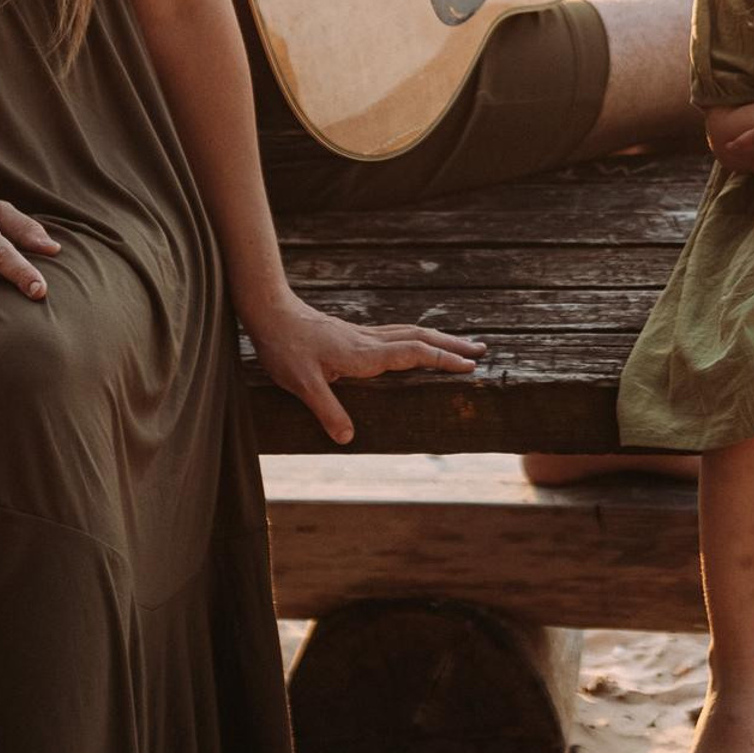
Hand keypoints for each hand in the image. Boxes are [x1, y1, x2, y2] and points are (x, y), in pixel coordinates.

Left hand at [243, 293, 485, 443]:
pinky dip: (418, 338)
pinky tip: (417, 344)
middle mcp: (370, 342)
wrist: (271, 313)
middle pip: (421, 339)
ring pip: (411, 333)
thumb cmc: (285, 348)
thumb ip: (327, 410)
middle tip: (482, 350)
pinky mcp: (354, 335)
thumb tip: (349, 439)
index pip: (413, 355)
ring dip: (439, 339)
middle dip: (452, 345)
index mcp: (364, 354)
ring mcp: (363, 336)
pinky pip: (397, 334)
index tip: (470, 366)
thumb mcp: (302, 384)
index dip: (442, 360)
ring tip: (461, 344)